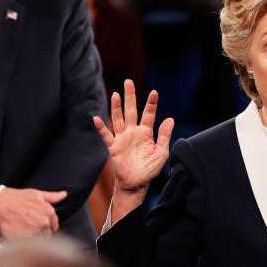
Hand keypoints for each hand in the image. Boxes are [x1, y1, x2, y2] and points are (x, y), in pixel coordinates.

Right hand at [0, 187, 66, 237]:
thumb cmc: (17, 198)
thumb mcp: (37, 194)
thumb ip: (53, 196)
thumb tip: (64, 194)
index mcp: (49, 212)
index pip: (54, 225)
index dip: (47, 225)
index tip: (39, 224)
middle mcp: (44, 222)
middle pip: (48, 233)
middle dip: (40, 232)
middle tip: (29, 226)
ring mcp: (35, 230)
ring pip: (40, 240)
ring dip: (34, 238)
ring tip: (24, 230)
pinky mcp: (25, 238)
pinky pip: (31, 244)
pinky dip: (27, 242)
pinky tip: (21, 234)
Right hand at [93, 79, 172, 221]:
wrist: (136, 184)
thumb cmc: (149, 169)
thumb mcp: (161, 152)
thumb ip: (164, 136)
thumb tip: (170, 119)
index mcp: (146, 132)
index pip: (148, 114)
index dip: (151, 103)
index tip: (154, 92)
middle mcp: (133, 132)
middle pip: (131, 110)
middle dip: (130, 96)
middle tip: (128, 82)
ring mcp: (122, 138)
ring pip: (118, 119)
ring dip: (116, 107)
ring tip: (116, 94)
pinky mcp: (114, 147)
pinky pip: (106, 136)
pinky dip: (101, 128)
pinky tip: (96, 118)